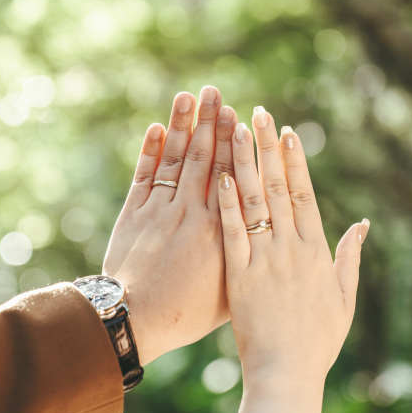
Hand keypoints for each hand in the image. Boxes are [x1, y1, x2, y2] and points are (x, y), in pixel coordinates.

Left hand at [103, 86, 236, 364]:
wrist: (136, 320)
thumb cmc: (189, 313)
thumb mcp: (231, 291)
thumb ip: (251, 259)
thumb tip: (277, 239)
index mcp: (219, 229)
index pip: (231, 175)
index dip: (235, 144)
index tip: (241, 116)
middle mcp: (191, 211)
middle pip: (203, 158)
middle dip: (210, 122)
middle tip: (216, 92)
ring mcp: (160, 209)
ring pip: (174, 158)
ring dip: (181, 125)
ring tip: (189, 95)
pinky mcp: (134, 214)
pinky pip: (144, 174)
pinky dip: (150, 150)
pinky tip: (155, 127)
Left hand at [217, 107, 369, 412]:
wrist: (287, 373)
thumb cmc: (318, 340)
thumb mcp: (344, 298)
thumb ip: (349, 257)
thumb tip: (361, 223)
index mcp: (315, 250)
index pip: (304, 194)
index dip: (296, 161)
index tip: (288, 132)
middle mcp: (290, 248)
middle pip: (278, 188)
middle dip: (267, 148)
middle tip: (258, 112)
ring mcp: (264, 260)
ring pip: (254, 202)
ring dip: (245, 163)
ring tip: (236, 130)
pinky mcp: (239, 275)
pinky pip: (232, 233)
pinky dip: (227, 204)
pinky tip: (221, 176)